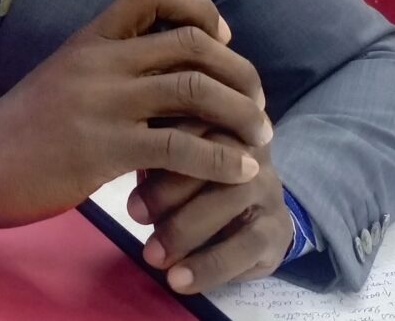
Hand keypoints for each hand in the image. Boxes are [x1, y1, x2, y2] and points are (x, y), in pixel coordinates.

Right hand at [0, 0, 269, 227]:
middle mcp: (102, 60)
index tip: (219, 36)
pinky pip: (181, 148)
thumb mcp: (66, 74)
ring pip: (194, 90)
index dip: (197, 6)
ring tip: (261, 133)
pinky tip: (241, 171)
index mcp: (91, 37)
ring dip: (241, 112)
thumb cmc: (27, 121)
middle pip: (190, 42)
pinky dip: (222, 160)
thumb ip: (111, 65)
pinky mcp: (107, 149)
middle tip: (256, 97)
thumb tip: (168, 71)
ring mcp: (105, 103)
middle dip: (238, 69)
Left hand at [128, 125, 292, 293]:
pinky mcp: (278, 228)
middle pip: (215, 155)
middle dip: (170, 188)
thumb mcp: (174, 149)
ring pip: (232, 198)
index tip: (129, 160)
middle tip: (134, 213)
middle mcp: (251, 145)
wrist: (254, 208)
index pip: (195, 116)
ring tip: (152, 255)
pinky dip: (210, 265)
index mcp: (221, 117)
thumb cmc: (195, 171)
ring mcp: (269, 185)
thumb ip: (154, 145)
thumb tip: (116, 158)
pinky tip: (180, 279)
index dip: (166, 138)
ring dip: (187, 229)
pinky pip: (247, 246)